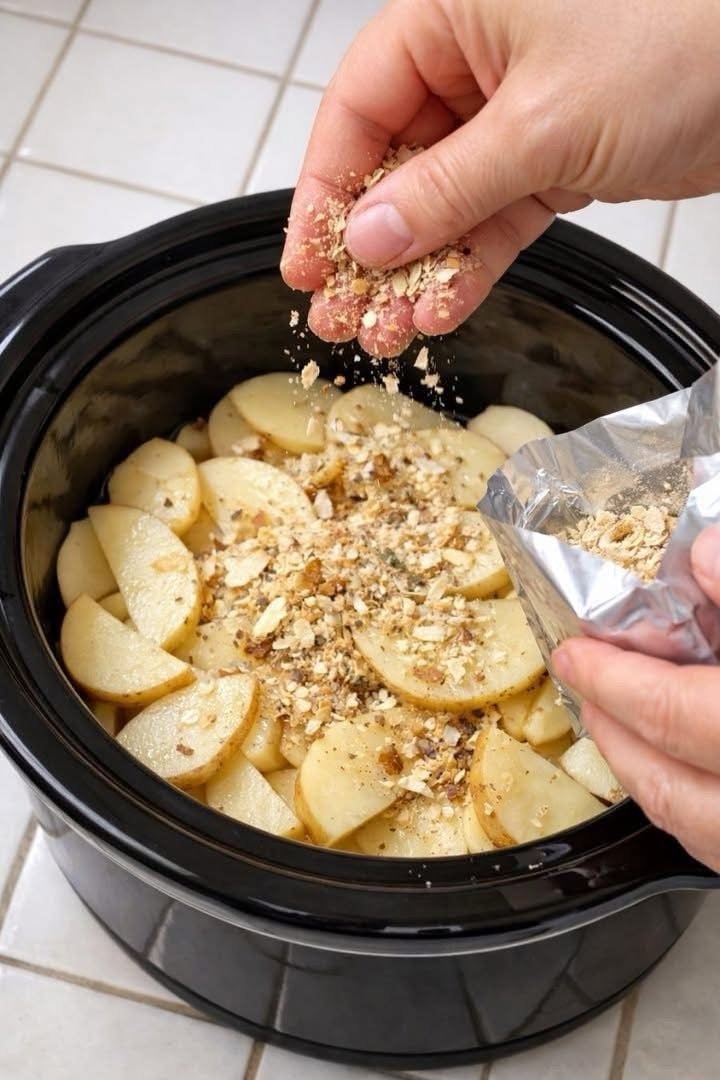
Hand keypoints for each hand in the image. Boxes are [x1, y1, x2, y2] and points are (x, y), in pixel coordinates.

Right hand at [281, 0, 719, 356]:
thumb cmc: (682, 39)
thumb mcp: (541, 125)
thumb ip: (446, 190)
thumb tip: (369, 238)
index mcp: (454, 15)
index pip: (357, 105)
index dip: (325, 192)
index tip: (306, 261)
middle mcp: (476, 60)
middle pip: (393, 163)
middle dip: (367, 249)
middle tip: (338, 315)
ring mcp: (514, 114)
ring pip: (442, 203)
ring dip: (414, 273)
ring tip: (384, 334)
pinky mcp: (551, 159)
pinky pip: (492, 221)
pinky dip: (469, 268)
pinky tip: (439, 312)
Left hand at [552, 524, 719, 871]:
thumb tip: (702, 552)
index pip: (674, 715)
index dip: (614, 681)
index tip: (574, 651)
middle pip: (669, 789)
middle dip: (614, 734)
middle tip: (588, 688)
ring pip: (696, 829)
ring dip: (649, 774)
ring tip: (625, 725)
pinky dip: (695, 805)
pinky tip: (689, 767)